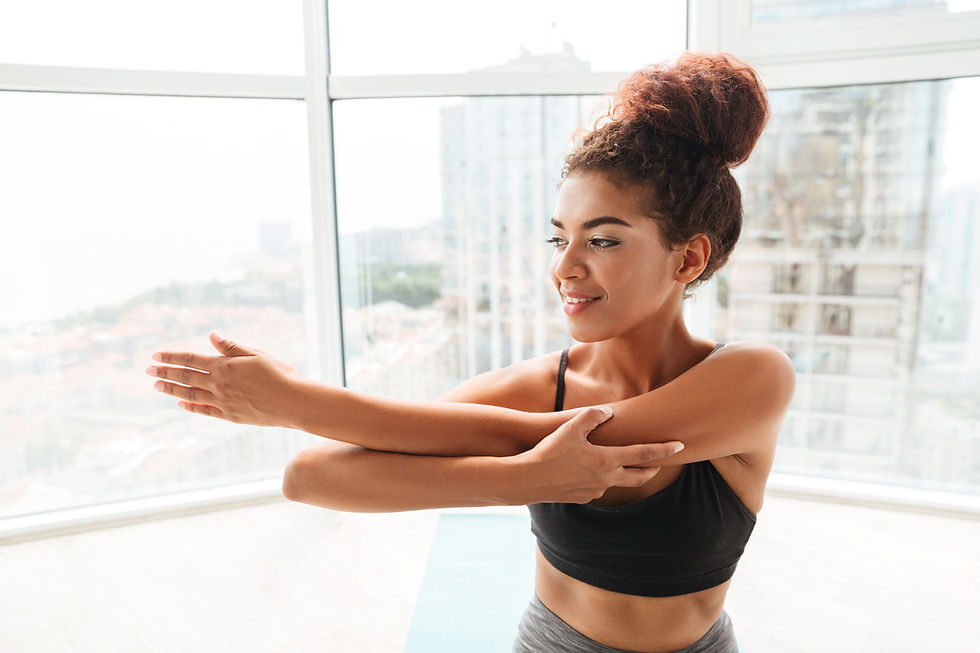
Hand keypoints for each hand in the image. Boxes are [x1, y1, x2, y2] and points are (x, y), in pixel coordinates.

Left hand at [146, 332, 304, 426]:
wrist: (294, 402)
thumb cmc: (281, 374)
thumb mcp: (257, 354)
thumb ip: (231, 347)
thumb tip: (211, 335)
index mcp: (225, 366)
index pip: (191, 359)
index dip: (171, 356)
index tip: (155, 355)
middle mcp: (219, 385)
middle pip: (185, 377)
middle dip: (164, 372)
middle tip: (147, 370)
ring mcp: (223, 402)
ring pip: (190, 394)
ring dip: (171, 389)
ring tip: (157, 385)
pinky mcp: (230, 416)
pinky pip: (204, 411)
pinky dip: (190, 407)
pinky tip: (181, 404)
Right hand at [517, 407, 683, 503]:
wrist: (528, 479)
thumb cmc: (550, 450)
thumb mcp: (572, 427)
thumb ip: (593, 416)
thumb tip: (609, 412)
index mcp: (607, 460)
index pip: (643, 454)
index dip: (664, 449)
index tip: (680, 446)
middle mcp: (606, 478)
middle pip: (639, 476)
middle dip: (652, 469)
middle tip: (660, 463)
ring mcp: (595, 491)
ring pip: (619, 482)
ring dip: (626, 474)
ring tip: (628, 465)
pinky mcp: (582, 498)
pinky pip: (599, 488)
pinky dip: (603, 479)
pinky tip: (594, 472)